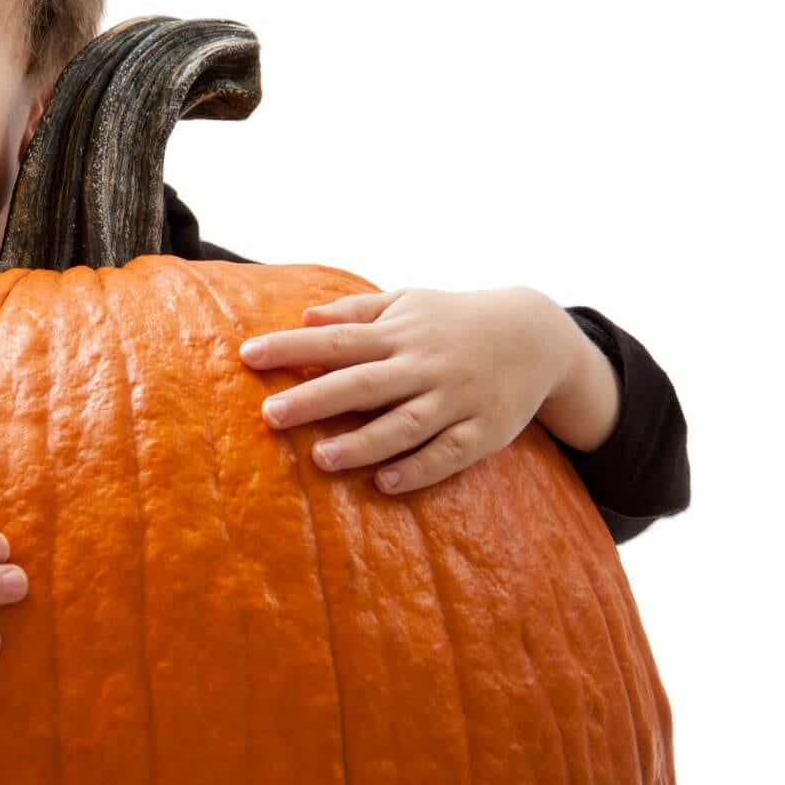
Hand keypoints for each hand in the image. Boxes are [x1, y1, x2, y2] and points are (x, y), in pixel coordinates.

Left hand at [239, 286, 579, 493]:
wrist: (537, 335)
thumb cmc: (454, 319)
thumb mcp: (408, 302)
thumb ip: (356, 311)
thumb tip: (305, 317)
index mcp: (399, 333)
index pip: (336, 339)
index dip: (291, 347)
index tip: (247, 355)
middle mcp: (424, 365)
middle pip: (364, 384)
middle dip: (316, 399)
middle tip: (270, 414)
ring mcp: (456, 399)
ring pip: (406, 423)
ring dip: (365, 442)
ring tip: (322, 458)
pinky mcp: (484, 431)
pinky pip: (450, 453)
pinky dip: (420, 469)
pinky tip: (386, 483)